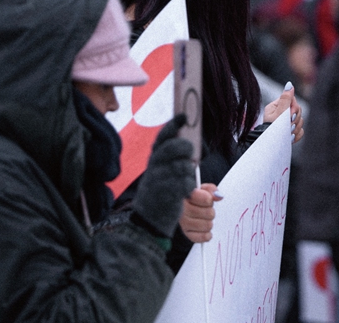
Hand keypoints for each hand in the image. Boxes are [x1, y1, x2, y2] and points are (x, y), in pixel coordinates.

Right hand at [132, 114, 197, 237]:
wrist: (147, 222)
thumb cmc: (158, 194)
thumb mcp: (159, 173)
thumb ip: (170, 158)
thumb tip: (188, 142)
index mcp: (153, 160)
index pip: (162, 137)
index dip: (173, 124)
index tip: (184, 116)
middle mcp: (154, 167)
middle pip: (175, 147)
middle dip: (186, 148)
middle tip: (190, 155)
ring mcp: (160, 180)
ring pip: (184, 166)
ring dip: (189, 173)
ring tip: (183, 180)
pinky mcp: (168, 193)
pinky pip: (187, 183)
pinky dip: (189, 187)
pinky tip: (184, 193)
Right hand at [180, 182, 220, 243]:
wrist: (180, 207)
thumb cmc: (192, 197)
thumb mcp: (201, 189)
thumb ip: (210, 189)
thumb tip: (218, 196)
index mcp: (185, 195)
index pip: (207, 199)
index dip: (209, 199)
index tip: (207, 198)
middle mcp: (182, 210)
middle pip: (210, 213)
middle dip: (210, 210)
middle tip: (205, 209)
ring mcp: (183, 223)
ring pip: (208, 225)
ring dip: (209, 221)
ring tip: (203, 218)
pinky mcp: (187, 234)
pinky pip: (203, 237)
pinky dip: (206, 234)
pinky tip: (204, 229)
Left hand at [264, 82, 303, 141]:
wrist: (269, 148)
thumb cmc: (271, 130)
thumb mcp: (278, 113)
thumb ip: (286, 99)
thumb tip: (289, 84)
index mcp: (276, 107)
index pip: (292, 100)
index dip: (293, 107)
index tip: (288, 114)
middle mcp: (281, 114)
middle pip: (298, 110)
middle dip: (294, 119)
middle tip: (288, 124)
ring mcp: (286, 124)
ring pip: (300, 121)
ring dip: (295, 128)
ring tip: (288, 132)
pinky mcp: (291, 133)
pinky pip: (301, 131)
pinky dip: (296, 135)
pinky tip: (290, 137)